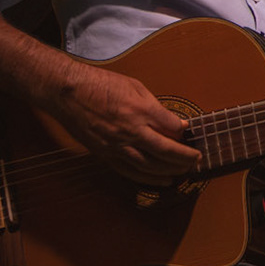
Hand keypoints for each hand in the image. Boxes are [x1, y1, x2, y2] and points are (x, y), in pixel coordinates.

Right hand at [49, 61, 200, 184]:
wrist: (67, 92)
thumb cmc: (100, 84)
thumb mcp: (134, 86)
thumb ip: (155, 106)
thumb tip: (172, 122)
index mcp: (141, 110)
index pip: (172, 128)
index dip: (184, 133)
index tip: (190, 134)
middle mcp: (131, 130)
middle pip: (165, 150)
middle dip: (185, 158)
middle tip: (197, 160)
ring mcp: (116, 145)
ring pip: (149, 165)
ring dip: (170, 171)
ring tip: (184, 172)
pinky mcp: (104, 154)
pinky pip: (130, 171)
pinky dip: (148, 179)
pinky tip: (161, 181)